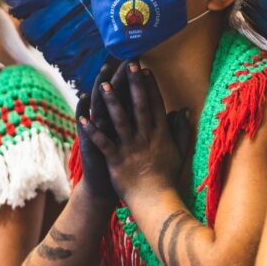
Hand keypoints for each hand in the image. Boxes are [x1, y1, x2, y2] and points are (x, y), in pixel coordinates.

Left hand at [81, 62, 190, 204]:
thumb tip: (183, 110)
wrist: (155, 202)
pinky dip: (93, 131)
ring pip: (120, 120)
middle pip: (139, 106)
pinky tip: (83, 118)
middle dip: (133, 84)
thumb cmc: (166, 177)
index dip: (149, 86)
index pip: (155, 105)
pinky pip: (104, 143)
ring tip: (103, 84)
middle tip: (128, 64)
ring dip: (112, 102)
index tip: (145, 70)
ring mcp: (130, 148)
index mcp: (160, 134)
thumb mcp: (180, 151)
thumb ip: (181, 130)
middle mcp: (145, 138)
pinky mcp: (117, 160)